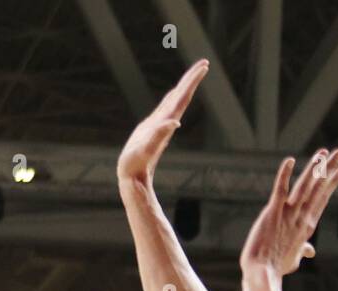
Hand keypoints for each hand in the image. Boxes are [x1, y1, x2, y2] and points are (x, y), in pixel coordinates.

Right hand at [116, 60, 207, 185]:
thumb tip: (175, 123)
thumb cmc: (136, 165)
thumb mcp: (145, 151)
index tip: (203, 66)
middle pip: (182, 96)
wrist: (134, 179)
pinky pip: (165, 109)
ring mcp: (160, 125)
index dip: (191, 81)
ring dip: (184, 88)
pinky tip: (172, 96)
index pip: (182, 97)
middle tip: (204, 64)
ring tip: (192, 76)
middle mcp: (166, 122)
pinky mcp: (153, 130)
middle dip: (192, 79)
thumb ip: (159, 136)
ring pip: (175, 102)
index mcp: (166, 122)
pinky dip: (171, 98)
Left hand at [240, 148, 337, 276]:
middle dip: (329, 169)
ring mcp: (288, 214)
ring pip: (304, 186)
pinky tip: (289, 160)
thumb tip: (310, 251)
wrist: (261, 275)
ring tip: (323, 152)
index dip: (331, 183)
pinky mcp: (272, 213)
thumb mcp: (294, 258)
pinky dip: (284, 175)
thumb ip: (302, 249)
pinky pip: (280, 190)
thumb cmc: (275, 268)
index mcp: (306, 226)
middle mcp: (301, 218)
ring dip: (314, 168)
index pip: (322, 199)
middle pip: (318, 188)